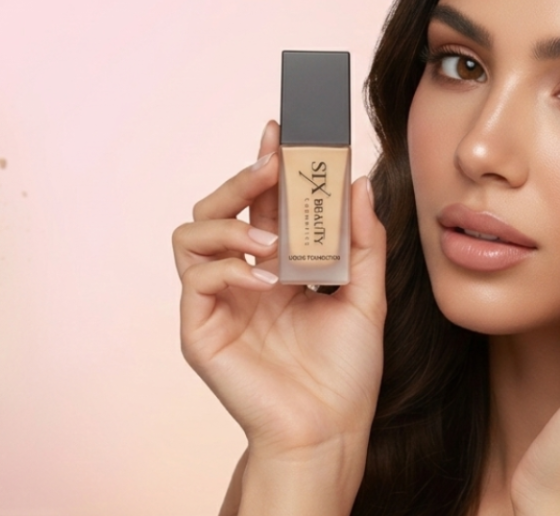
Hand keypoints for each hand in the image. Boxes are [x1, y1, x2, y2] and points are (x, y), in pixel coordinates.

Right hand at [174, 120, 386, 465]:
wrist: (330, 430)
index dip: (270, 164)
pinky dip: (228, 266)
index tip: (286, 130)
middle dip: (245, 176)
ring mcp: (218, 300)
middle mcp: (243, 276)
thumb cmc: (345, 373)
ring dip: (232, 221)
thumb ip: (363, 240)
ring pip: (193, 232)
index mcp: (279, 266)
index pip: (266, 203)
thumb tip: (359, 182)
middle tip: (275, 161)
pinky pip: (196, 277)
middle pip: (222, 205)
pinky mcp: (200, 328)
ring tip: (271, 241)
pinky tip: (265, 280)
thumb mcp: (367, 296)